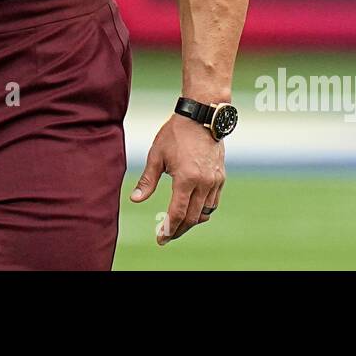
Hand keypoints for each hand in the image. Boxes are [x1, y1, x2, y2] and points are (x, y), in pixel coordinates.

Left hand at [130, 113, 224, 244]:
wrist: (201, 117)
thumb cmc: (175, 134)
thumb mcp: (156, 155)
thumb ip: (147, 181)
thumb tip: (135, 200)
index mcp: (186, 178)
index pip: (178, 213)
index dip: (168, 229)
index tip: (160, 239)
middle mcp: (203, 183)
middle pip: (193, 218)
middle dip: (179, 230)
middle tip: (167, 235)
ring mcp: (214, 181)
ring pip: (205, 212)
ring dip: (192, 222)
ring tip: (178, 225)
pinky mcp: (220, 177)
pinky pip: (213, 202)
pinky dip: (203, 211)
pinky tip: (193, 211)